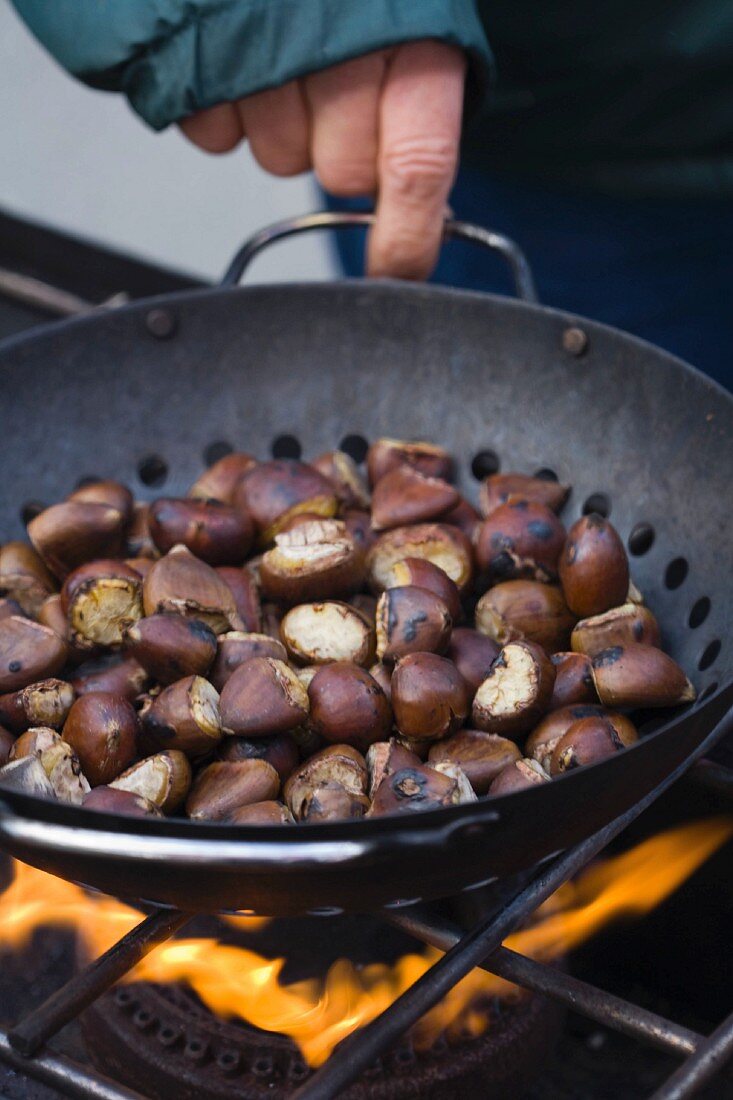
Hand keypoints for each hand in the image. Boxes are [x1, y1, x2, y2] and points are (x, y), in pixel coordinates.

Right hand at [179, 41, 465, 279]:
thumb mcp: (408, 8)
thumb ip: (418, 98)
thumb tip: (419, 199)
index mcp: (411, 37)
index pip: (418, 166)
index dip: (408, 237)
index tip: (396, 273)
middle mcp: (337, 50)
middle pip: (341, 171)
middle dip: (341, 146)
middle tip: (335, 82)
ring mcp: (261, 60)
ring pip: (278, 157)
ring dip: (282, 120)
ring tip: (280, 44)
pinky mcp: (196, 66)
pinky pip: (217, 136)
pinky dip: (228, 108)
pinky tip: (237, 50)